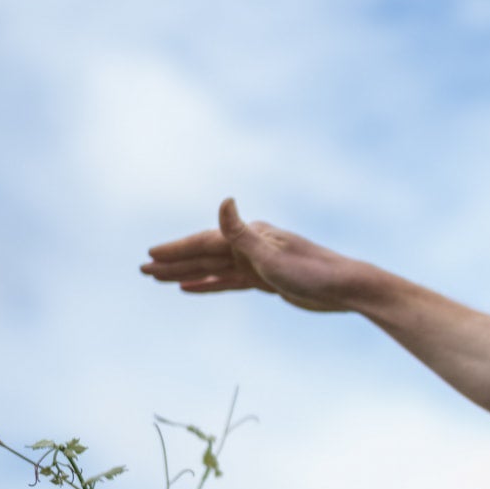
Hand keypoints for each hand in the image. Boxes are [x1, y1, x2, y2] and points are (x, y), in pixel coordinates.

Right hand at [140, 199, 358, 311]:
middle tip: (143, 270)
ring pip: (213, 269)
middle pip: (204, 255)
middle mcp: (251, 246)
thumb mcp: (272, 256)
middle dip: (173, 262)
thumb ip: (242, 234)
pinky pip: (229, 281)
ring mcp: (258, 263)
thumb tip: (224, 200)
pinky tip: (191, 288)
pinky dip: (209, 283)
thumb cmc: (313, 272)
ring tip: (158, 279)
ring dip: (186, 273)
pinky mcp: (266, 280)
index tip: (150, 256)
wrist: (346, 287)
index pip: (205, 243)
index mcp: (251, 238)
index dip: (177, 250)